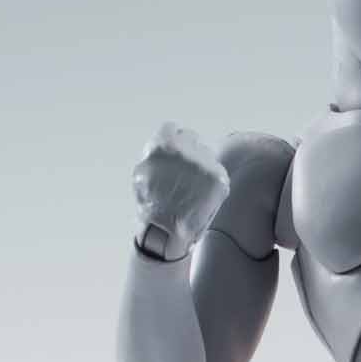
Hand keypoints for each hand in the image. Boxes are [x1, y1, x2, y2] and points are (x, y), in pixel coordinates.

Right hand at [132, 123, 229, 260]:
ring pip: (206, 155)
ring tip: (192, 187)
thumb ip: (155, 155)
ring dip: (201, 166)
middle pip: (191, 139)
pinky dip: (211, 182)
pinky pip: (217, 173)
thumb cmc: (150, 206)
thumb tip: (165, 144)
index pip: (171, 129)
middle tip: (185, 171)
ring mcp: (204, 164)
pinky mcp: (218, 179)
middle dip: (188, 151)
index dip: (172, 140)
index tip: (174, 150)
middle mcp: (185, 150)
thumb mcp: (142, 173)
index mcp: (163, 146)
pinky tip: (201, 195)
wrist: (165, 232)